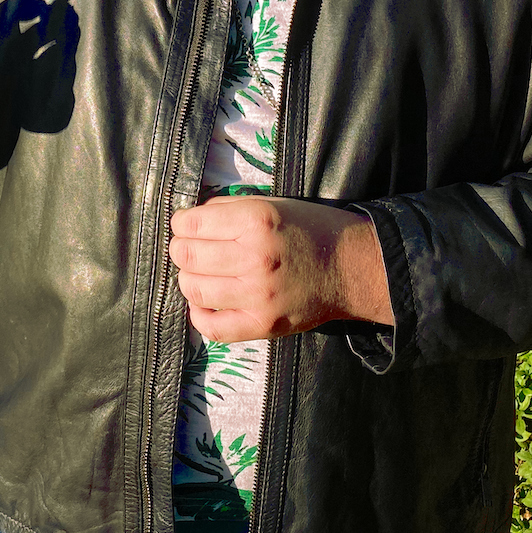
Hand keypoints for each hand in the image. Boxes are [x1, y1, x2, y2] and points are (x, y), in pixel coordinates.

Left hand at [168, 196, 391, 341]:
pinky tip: (206, 302)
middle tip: (190, 248)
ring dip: (190, 279)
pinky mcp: (263, 325)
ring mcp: (259, 296)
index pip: (191, 225)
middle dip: (181, 249)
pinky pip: (212, 328)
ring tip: (203, 273)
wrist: (351, 267)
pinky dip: (199, 315)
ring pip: (194, 289)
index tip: (185, 226)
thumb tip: (188, 221)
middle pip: (187, 257)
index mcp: (256, 221)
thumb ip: (227, 209)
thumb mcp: (270, 204)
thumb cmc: (309, 230)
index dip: (181, 224)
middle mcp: (256, 258)